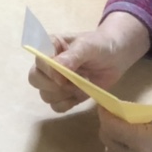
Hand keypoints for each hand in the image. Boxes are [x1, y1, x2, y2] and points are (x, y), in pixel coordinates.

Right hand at [28, 12, 150, 112]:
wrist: (116, 56)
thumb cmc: (100, 45)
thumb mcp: (87, 46)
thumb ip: (70, 57)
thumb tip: (55, 70)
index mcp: (49, 47)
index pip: (38, 61)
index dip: (48, 72)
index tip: (64, 77)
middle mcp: (48, 65)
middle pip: (35, 80)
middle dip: (52, 86)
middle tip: (71, 84)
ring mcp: (55, 81)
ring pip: (45, 95)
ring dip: (61, 96)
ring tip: (78, 87)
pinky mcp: (65, 95)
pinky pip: (56, 106)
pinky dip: (66, 105)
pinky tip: (78, 96)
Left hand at [99, 110, 151, 151]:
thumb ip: (141, 114)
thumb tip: (120, 109)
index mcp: (147, 144)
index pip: (112, 128)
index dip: (105, 114)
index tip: (105, 105)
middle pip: (107, 139)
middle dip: (107, 124)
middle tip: (115, 113)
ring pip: (110, 150)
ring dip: (112, 137)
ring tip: (123, 127)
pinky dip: (118, 148)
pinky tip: (130, 141)